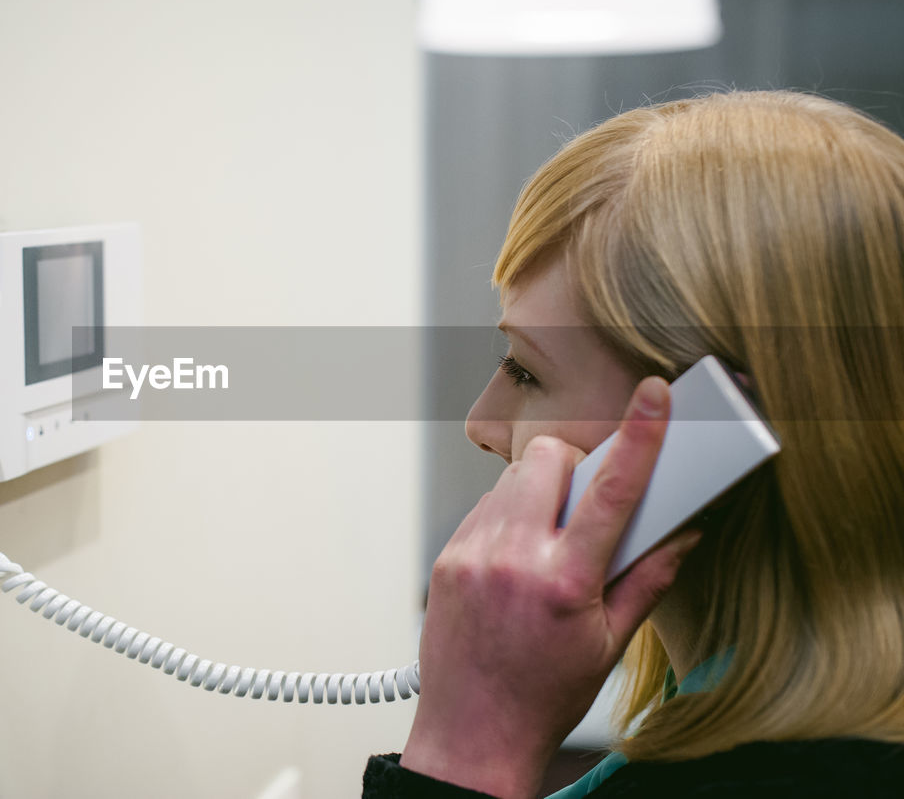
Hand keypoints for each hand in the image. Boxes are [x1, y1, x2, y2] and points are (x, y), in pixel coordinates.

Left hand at [400, 377, 700, 798]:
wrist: (472, 733)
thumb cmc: (542, 696)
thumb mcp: (610, 646)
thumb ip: (648, 581)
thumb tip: (682, 534)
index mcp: (566, 580)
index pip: (613, 490)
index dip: (641, 435)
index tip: (654, 395)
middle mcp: (514, 557)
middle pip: (550, 460)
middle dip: (576, 467)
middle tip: (586, 507)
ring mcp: (473, 553)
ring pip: (513, 479)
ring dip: (539, 493)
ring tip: (549, 542)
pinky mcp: (447, 556)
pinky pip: (483, 506)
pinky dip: (508, 516)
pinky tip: (517, 557)